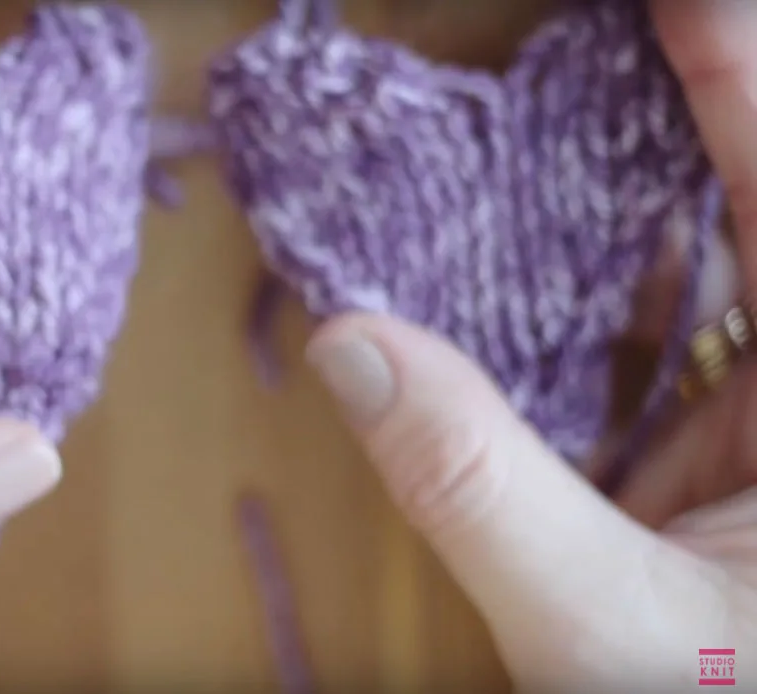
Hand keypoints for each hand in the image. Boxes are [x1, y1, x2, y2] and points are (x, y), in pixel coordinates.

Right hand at [302, 6, 756, 689]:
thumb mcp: (602, 624)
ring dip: (622, 207)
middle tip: (593, 45)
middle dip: (684, 119)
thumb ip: (476, 487)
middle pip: (750, 222)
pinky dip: (583, 306)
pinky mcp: (709, 474)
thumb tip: (347, 346)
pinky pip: (651, 354)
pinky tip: (518, 268)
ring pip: (700, 284)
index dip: (738, 80)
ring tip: (543, 126)